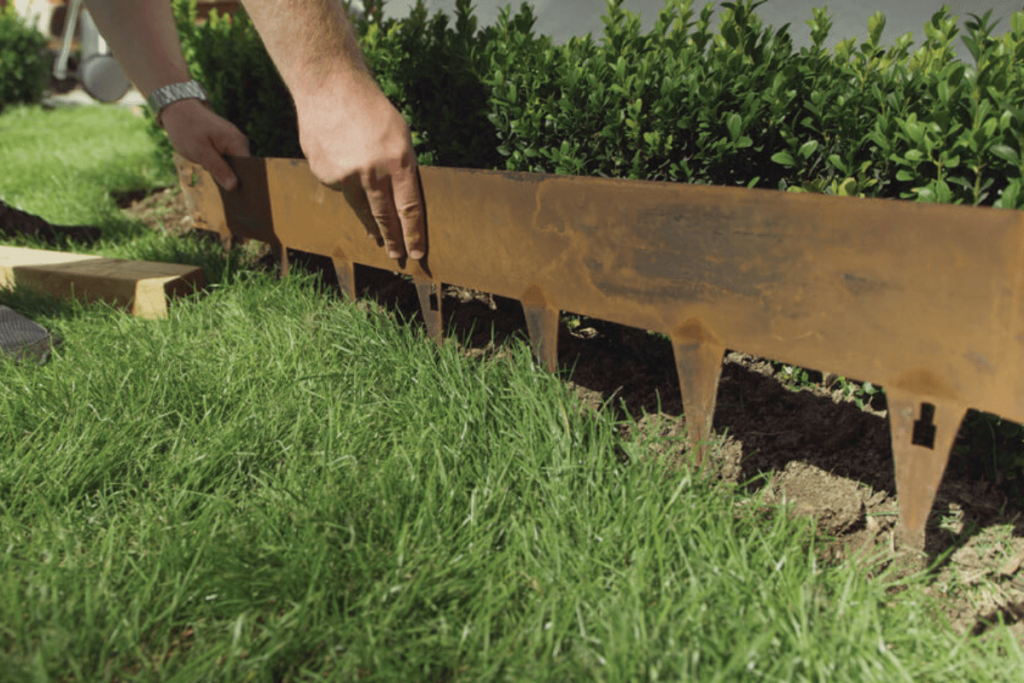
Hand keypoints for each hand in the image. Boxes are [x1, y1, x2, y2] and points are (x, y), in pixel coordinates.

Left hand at [161, 99, 249, 190]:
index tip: (240, 200)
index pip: (249, 169)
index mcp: (237, 142)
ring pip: (234, 165)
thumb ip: (218, 169)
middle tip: (227, 197)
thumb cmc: (186, 127)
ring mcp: (233, 141)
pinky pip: (228, 160)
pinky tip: (212, 172)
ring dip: (225, 174)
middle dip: (235, 181)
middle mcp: (239, 141)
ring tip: (218, 183)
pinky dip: (221, 167)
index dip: (245, 184)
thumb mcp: (200, 151)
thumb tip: (234, 187)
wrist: (177, 107)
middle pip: (243, 168)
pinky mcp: (225, 143)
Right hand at [295, 72, 424, 260]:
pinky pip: (339, 189)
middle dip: (393, 240)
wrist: (330, 88)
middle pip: (385, 217)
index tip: (417, 253)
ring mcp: (345, 175)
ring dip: (371, 227)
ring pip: (361, 209)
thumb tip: (404, 201)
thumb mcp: (400, 135)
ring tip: (378, 240)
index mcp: (398, 161)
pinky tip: (345, 170)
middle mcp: (372, 172)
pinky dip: (346, 186)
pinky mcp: (324, 174)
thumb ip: (404, 167)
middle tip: (398, 257)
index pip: (408, 208)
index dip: (413, 234)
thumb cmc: (372, 110)